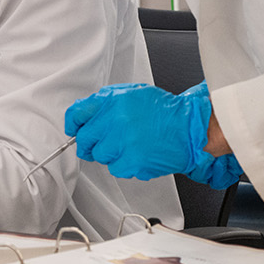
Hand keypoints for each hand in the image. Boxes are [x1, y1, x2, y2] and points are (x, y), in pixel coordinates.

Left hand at [65, 82, 242, 187]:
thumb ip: (107, 102)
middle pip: (84, 139)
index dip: (74, 124)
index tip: (75, 130)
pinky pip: (116, 169)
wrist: (189, 128)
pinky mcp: (132, 161)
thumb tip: (86, 114)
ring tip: (129, 146)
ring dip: (110, 154)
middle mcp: (114, 120)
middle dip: (91, 143)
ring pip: (100, 156)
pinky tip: (138, 155)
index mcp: (112, 101)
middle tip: (105, 143)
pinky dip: (125, 165)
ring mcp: (122, 142)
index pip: (77, 113)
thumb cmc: (164, 112)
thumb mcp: (133, 94)